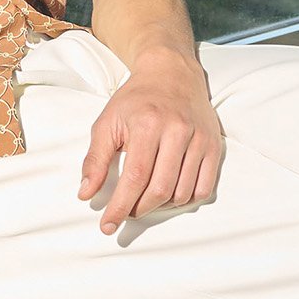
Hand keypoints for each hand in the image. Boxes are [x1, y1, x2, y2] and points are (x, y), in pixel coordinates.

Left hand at [78, 59, 224, 234]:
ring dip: (161, 205)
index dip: (120, 206)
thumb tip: (85, 194)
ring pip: (182, 193)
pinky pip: (204, 188)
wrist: (171, 72)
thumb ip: (95, 159)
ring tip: (145, 198)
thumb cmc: (135, 99)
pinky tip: (170, 193)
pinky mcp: (213, 145)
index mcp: (147, 123)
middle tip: (127, 210)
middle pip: (160, 189)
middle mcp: (177, 130)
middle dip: (139, 209)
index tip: (108, 225)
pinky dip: (185, 199)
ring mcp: (199, 138)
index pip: (134, 177)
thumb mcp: (107, 121)